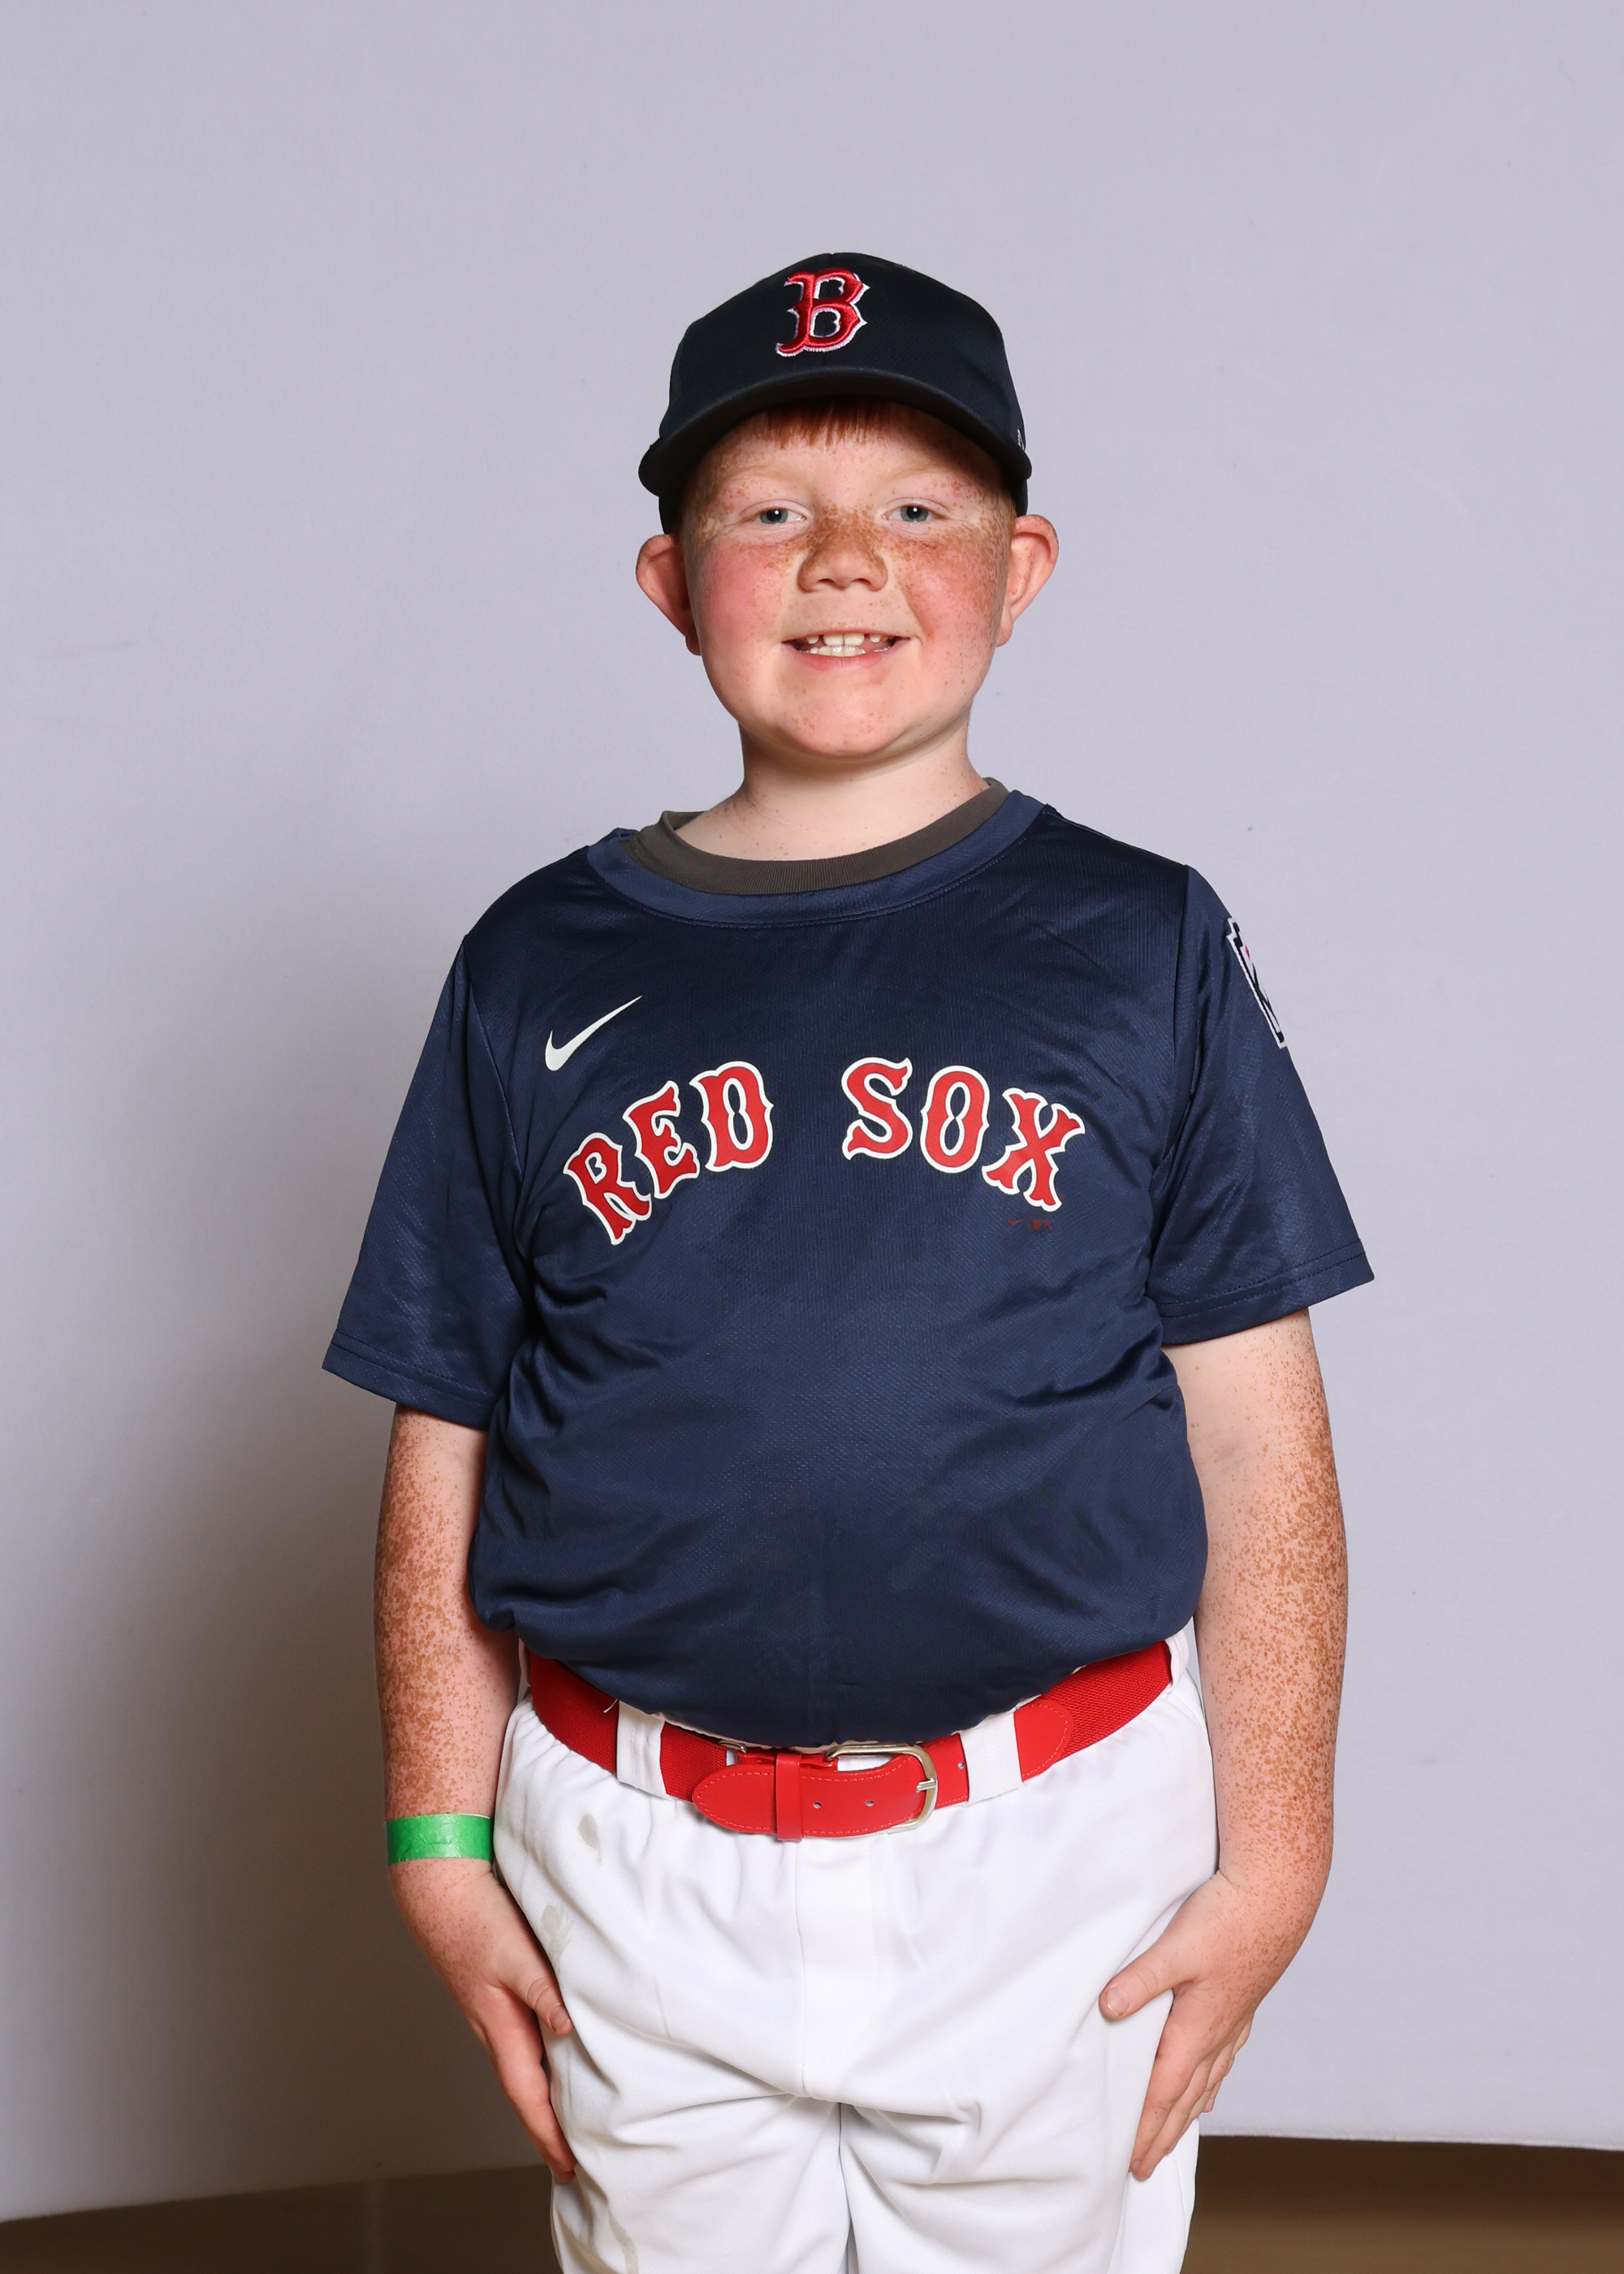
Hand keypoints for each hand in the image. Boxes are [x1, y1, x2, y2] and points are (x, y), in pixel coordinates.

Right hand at [391, 1857, 576, 2180]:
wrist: (436, 1887)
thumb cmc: (475, 1918)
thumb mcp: (515, 1953)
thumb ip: (543, 1990)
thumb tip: (569, 2030)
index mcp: (499, 2026)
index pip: (528, 2095)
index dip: (548, 2133)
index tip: (567, 2166)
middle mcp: (493, 2028)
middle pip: (524, 2092)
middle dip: (545, 2129)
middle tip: (571, 2162)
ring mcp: (489, 2013)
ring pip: (520, 2068)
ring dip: (541, 2099)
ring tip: (565, 2122)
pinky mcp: (491, 1994)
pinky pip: (519, 2043)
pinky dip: (536, 2064)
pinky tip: (551, 2058)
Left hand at [1099, 1863, 1318, 2178]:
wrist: (1275, 1897)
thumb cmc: (1226, 1920)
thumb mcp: (1175, 1948)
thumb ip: (1141, 1979)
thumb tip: (1108, 2009)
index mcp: (1197, 2029)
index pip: (1165, 2093)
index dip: (1146, 2129)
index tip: (1132, 2161)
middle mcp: (1217, 2035)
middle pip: (1186, 2099)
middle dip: (1164, 2134)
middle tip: (1145, 2167)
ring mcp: (1233, 2021)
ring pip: (1206, 2081)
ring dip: (1187, 2113)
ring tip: (1175, 2136)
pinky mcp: (1241, 2003)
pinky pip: (1222, 2059)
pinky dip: (1210, 2081)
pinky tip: (1209, 2083)